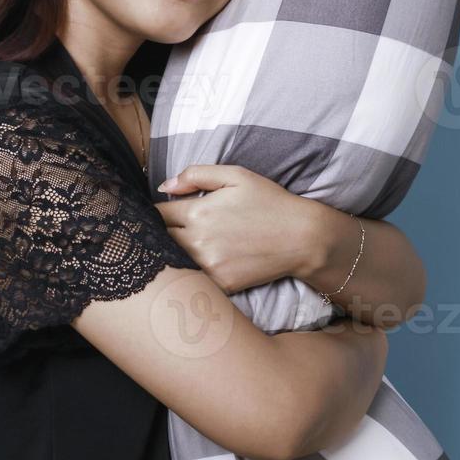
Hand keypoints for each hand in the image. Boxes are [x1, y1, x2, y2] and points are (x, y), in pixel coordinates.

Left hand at [154, 164, 315, 295]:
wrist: (302, 238)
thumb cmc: (270, 202)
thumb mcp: (236, 175)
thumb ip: (196, 175)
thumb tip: (164, 186)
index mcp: (198, 211)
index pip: (156, 214)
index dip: (157, 212)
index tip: (165, 213)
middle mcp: (198, 241)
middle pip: (158, 240)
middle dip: (161, 234)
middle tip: (173, 230)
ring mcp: (209, 266)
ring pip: (173, 261)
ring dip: (174, 254)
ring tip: (190, 246)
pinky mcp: (221, 285)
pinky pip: (194, 279)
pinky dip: (193, 272)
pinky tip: (206, 263)